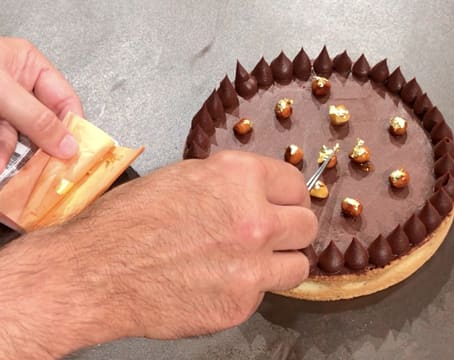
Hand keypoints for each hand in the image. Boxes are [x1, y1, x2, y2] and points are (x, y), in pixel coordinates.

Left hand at [0, 37, 82, 171]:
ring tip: (22, 174)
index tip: (77, 152)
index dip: (73, 127)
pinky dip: (4, 156)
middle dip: (46, 147)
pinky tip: (4, 166)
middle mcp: (20, 85)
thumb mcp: (5, 92)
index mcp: (31, 66)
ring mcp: (4, 104)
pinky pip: (4, 141)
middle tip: (52, 170)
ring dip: (22, 158)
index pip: (65, 100)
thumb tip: (69, 145)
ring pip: (23, 136)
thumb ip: (37, 118)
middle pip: (46, 122)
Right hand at [0, 151, 317, 357]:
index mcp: (239, 178)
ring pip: (298, 265)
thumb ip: (230, 184)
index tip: (285, 204)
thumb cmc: (128, 219)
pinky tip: (217, 282)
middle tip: (272, 234)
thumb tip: (259, 193)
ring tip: (251, 262)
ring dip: (280, 263)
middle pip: (306, 225)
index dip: (289, 195)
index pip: (294, 183)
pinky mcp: (240, 305)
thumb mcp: (184, 178)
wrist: (95, 271)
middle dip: (291, 229)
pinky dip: (247, 289)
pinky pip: (263, 294)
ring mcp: (251, 266)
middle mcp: (254, 219)